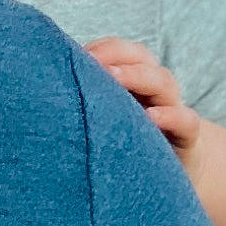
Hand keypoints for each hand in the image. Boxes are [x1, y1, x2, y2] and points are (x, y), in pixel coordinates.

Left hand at [85, 37, 202, 165]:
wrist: (172, 177)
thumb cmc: (128, 142)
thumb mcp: (109, 118)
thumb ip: (87, 100)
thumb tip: (38, 88)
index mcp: (135, 79)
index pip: (121, 51)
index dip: (101, 49)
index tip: (74, 55)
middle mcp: (155, 90)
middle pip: (142, 58)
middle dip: (116, 55)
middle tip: (90, 62)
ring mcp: (173, 110)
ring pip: (163, 81)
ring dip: (138, 76)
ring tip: (113, 78)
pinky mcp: (187, 139)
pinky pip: (186, 121)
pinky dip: (171, 115)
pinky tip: (151, 117)